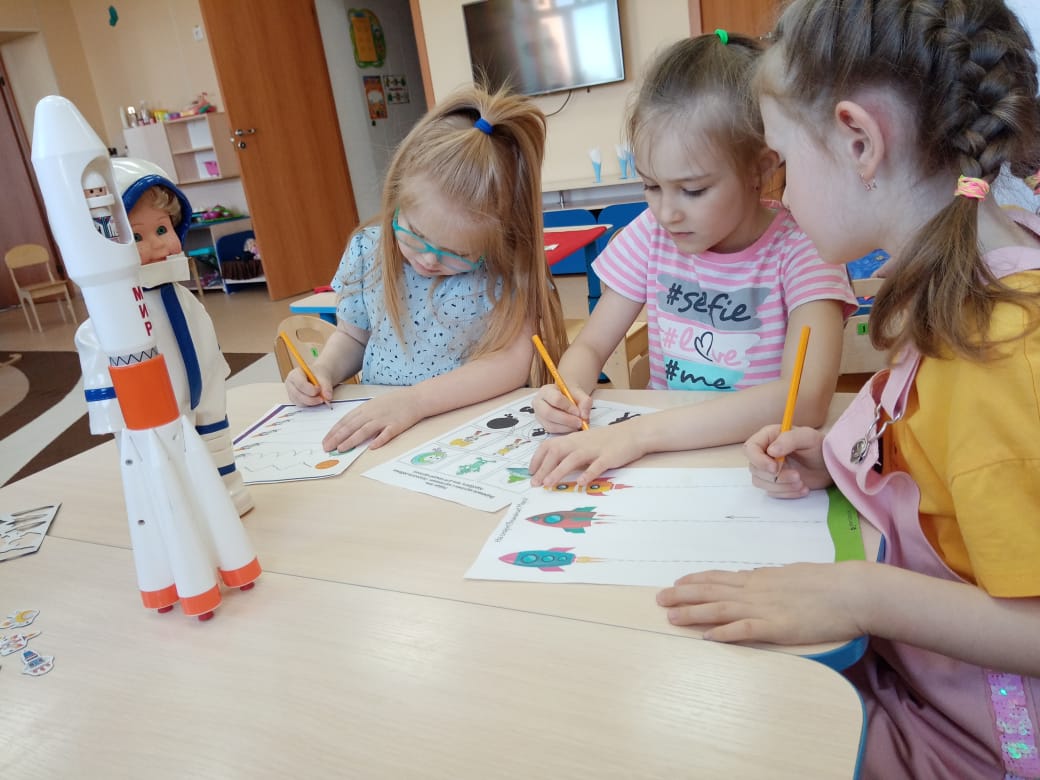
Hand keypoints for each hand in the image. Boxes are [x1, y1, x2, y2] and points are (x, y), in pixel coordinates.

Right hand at [285, 367, 332, 406]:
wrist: (318, 377)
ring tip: (321, 398)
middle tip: (322, 399)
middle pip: (298, 395)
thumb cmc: (318, 374)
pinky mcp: (296, 401)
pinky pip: (302, 405)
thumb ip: (326, 386)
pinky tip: (317, 400)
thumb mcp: (324, 376)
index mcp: (295, 374)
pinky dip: (311, 405)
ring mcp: (292, 394)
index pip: (300, 384)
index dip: (310, 389)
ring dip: (312, 403)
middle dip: (311, 399)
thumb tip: (328, 397)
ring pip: (300, 402)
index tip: (319, 389)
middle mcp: (290, 384)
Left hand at [321, 389, 421, 451]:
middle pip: (351, 426)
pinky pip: (386, 434)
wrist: (415, 398)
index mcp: (365, 408)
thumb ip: (362, 415)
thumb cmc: (394, 402)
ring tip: (341, 449)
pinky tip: (372, 448)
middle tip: (327, 448)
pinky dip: (379, 440)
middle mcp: (372, 413)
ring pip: (365, 430)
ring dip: (352, 440)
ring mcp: (384, 419)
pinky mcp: (396, 425)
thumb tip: (348, 428)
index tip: (325, 440)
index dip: (334, 431)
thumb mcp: (374, 404)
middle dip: (337, 437)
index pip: (345, 420)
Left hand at [529, 425, 642, 488]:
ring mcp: (594, 449)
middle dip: (543, 468)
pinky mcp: (608, 457)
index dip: (538, 458)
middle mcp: (580, 443)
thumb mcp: (584, 443)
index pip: (549, 445)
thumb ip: (570, 453)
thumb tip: (553, 467)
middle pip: (557, 452)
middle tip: (535, 483)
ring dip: (558, 471)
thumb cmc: (606, 441)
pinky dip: (588, 474)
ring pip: (572, 459)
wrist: (632, 433)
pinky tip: (580, 483)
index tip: (531, 472)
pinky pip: (597, 465)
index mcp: (573, 439)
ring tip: (548, 484)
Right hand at [532, 383, 591, 432]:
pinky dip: (564, 430)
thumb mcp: (580, 393)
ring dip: (566, 427)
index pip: (555, 399)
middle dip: (566, 420)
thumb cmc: (570, 394)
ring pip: (550, 424)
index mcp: (546, 390)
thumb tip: (584, 416)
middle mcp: (539, 402)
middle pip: (548, 413)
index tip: (578, 412)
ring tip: (577, 425)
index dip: (568, 407)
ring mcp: (539, 415)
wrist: (566, 398)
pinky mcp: (542, 424)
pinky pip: (552, 430)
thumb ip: (585, 402)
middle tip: (579, 422)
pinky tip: (572, 427)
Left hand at [656, 562, 867, 644]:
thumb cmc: (830, 584)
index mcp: (762, 578)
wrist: (854, 591)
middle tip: (658, 598)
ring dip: (694, 612)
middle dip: (683, 594)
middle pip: (712, 590)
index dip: (696, 580)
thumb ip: (773, 580)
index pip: (721, 577)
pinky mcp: (778, 627)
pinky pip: (746, 630)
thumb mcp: (793, 575)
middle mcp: (757, 590)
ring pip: (721, 608)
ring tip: (671, 615)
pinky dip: (725, 633)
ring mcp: (766, 607)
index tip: (677, 582)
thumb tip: (758, 577)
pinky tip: (708, 637)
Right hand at [744, 424, 831, 498]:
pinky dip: (787, 493)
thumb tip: (771, 451)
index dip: (758, 460)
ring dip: (782, 486)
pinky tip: (802, 488)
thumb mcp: (807, 437)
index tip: (774, 468)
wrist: (830, 466)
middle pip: (755, 468)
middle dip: (776, 476)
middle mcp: (764, 453)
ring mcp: (768, 470)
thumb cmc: (818, 447)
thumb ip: (789, 440)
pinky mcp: (775, 483)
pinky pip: (772, 492)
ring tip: (801, 483)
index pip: (750, 449)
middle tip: (797, 476)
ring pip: (761, 482)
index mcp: (768, 437)